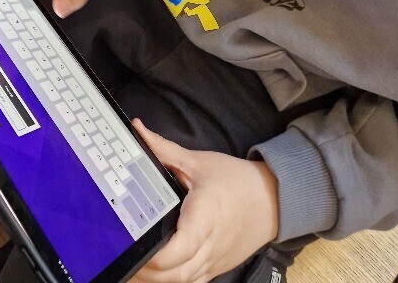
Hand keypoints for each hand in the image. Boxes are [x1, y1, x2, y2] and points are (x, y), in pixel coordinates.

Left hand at [130, 122, 278, 282]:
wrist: (272, 199)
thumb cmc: (235, 180)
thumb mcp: (197, 161)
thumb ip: (164, 149)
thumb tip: (137, 129)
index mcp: (205, 217)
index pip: (179, 249)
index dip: (154, 254)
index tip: (134, 243)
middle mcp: (210, 244)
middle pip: (176, 273)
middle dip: (147, 272)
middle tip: (125, 257)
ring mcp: (214, 260)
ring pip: (183, 282)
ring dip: (157, 279)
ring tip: (135, 268)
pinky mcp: (217, 266)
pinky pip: (193, 281)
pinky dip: (174, 280)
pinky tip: (157, 273)